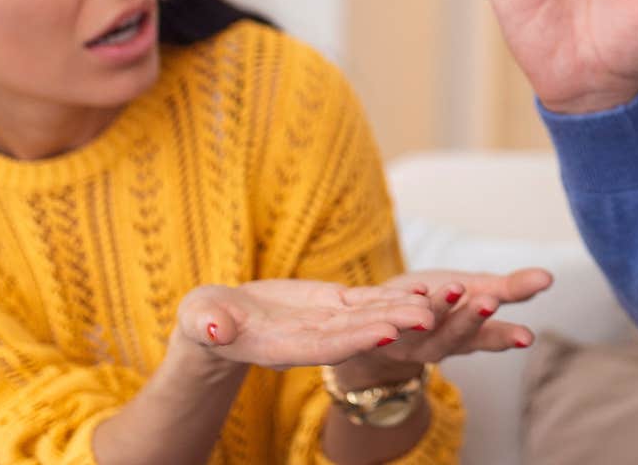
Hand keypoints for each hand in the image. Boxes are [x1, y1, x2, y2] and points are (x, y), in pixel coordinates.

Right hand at [175, 279, 437, 369]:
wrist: (220, 322)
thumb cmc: (205, 322)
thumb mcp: (200, 321)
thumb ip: (208, 326)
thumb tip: (215, 330)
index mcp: (281, 348)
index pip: (323, 346)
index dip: (355, 339)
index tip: (386, 333)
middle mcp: (313, 340)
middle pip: (358, 334)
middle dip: (393, 326)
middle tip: (429, 319)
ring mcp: (327, 323)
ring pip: (371, 316)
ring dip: (403, 311)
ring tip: (437, 304)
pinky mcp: (334, 305)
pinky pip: (368, 300)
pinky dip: (394, 296)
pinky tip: (423, 290)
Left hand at [348, 267, 554, 379]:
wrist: (382, 322)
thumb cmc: (438, 304)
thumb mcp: (478, 291)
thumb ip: (511, 288)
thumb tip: (550, 277)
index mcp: (470, 335)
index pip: (492, 338)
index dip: (507, 338)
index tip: (527, 337)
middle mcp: (442, 343)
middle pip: (460, 335)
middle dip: (474, 319)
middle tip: (490, 301)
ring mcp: (412, 341)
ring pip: (428, 328)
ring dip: (441, 308)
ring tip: (456, 287)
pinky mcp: (384, 332)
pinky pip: (394, 319)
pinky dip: (405, 303)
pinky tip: (416, 289)